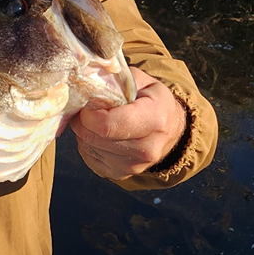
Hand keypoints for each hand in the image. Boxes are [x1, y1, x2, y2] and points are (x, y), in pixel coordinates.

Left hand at [69, 69, 186, 180]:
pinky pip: (90, 159)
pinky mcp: (123, 174)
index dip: (88, 113)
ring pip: (89, 148)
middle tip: (86, 109)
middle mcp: (148, 148)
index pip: (107, 124)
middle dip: (83, 121)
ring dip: (85, 133)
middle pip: (94, 137)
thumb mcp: (140, 80)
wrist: (170, 127)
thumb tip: (85, 82)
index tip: (87, 103)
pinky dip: (89, 145)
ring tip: (97, 121)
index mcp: (154, 118)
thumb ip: (114, 80)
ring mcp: (136, 166)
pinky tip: (100, 135)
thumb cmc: (151, 99)